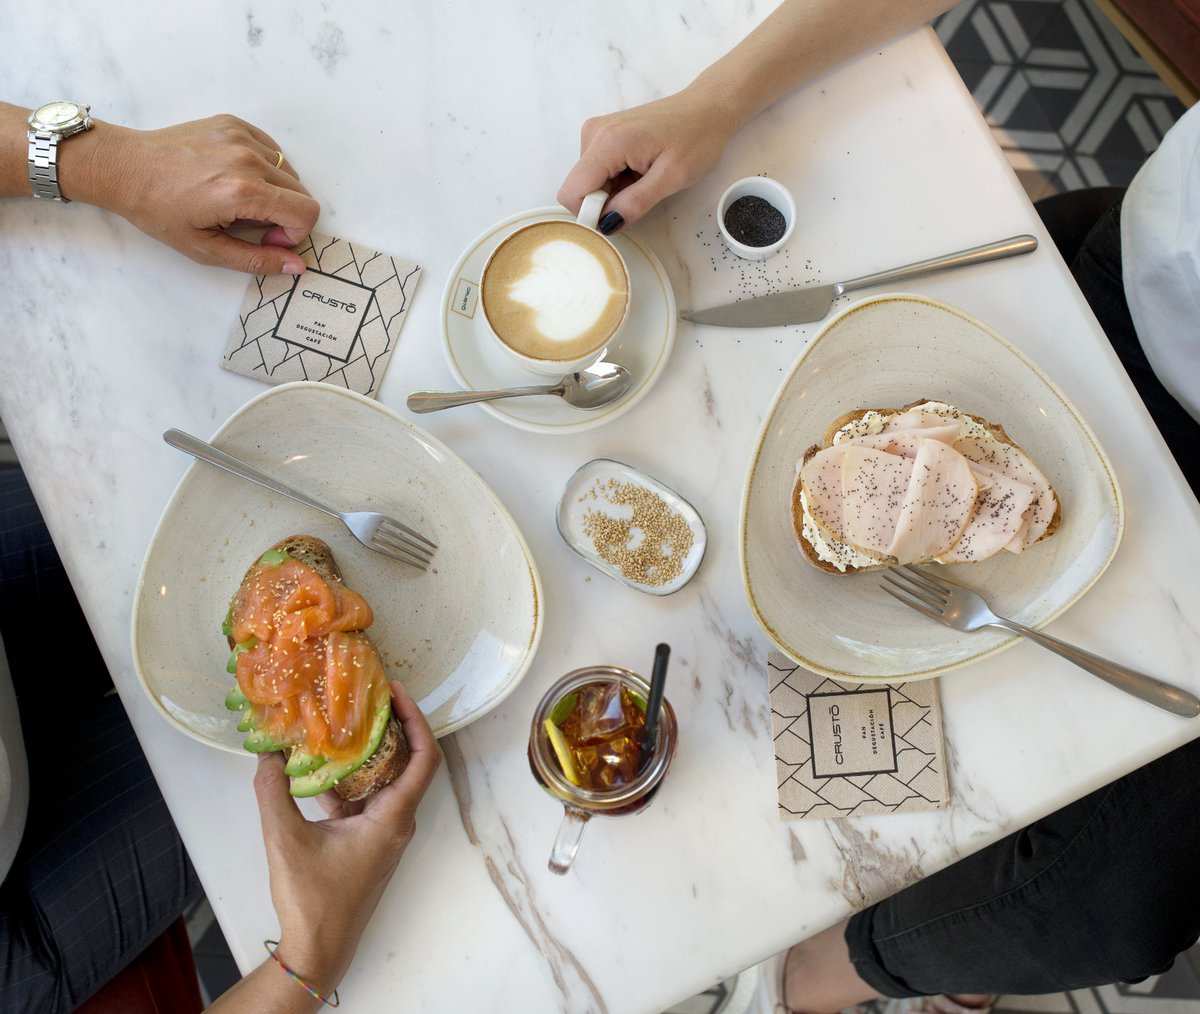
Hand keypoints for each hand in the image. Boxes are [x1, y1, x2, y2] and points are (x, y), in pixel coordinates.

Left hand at [76, 114, 319, 274]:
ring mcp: (241, 137)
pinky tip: (234, 176)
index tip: (266, 238)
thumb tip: (296, 265)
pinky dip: (263, 167)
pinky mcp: (233, 124)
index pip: (306, 212)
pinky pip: (271, 149)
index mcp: (243, 192)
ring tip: (237, 197)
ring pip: (288, 171)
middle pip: (301, 192)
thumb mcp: (206, 249)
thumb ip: (257, 260)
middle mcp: (247, 159)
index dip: (294, 233)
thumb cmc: (159, 211)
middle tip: (248, 222)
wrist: (125, 169)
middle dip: (284, 214)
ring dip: (273, 190)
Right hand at [252, 682, 440, 994]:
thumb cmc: (312, 900)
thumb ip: (273, 792)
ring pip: (385, 780)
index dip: (417, 720)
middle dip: (392, 726)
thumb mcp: (285, 840)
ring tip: (343, 722)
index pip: (424, 758)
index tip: (396, 693)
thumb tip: (267, 755)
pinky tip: (321, 768)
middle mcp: (396, 821)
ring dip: (368, 752)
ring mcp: (383, 833)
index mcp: (392, 818)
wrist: (318, 948)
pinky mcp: (367, 842)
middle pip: (409, 762)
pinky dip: (350, 780)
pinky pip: (366, 799)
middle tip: (368, 698)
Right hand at [557, 84, 738, 232]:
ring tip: (646, 177)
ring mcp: (597, 132)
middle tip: (643, 191)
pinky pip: (599, 171)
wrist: (708, 108)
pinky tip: (640, 169)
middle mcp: (594, 133)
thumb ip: (636, 203)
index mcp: (607, 142)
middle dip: (607, 202)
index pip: (572, 193)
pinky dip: (618, 179)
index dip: (592, 214)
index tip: (620, 215)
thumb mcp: (672, 177)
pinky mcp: (604, 135)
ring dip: (615, 191)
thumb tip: (607, 224)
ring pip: (589, 182)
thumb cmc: (697, 137)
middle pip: (579, 188)